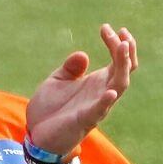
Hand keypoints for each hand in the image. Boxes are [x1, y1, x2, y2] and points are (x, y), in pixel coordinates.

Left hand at [25, 24, 138, 156]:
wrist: (37, 136)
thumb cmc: (50, 110)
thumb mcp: (57, 81)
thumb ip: (71, 68)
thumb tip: (84, 54)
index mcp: (97, 83)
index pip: (117, 60)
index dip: (116, 43)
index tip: (106, 27)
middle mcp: (102, 93)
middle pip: (125, 69)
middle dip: (125, 50)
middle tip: (120, 32)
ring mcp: (96, 106)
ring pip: (119, 85)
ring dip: (123, 66)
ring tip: (123, 47)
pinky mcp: (85, 119)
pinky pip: (100, 109)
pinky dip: (106, 100)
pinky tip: (111, 90)